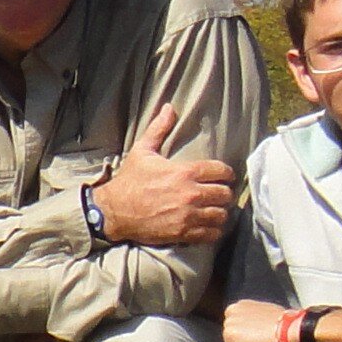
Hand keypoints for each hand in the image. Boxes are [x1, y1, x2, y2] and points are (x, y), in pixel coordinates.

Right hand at [91, 101, 236, 247]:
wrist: (114, 211)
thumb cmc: (129, 181)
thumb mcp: (142, 151)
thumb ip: (159, 129)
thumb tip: (169, 107)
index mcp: (184, 172)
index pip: (221, 171)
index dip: (227, 173)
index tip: (225, 177)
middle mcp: (190, 194)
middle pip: (225, 194)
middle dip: (225, 193)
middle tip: (220, 194)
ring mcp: (188, 215)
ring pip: (221, 215)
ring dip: (221, 213)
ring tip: (216, 210)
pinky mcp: (183, 233)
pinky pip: (211, 234)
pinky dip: (213, 231)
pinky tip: (209, 226)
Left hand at [222, 299, 291, 341]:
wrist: (289, 329)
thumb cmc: (285, 323)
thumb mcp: (266, 314)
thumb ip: (255, 319)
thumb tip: (257, 328)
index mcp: (239, 306)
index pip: (236, 327)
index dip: (249, 337)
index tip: (261, 340)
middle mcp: (230, 314)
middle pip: (233, 339)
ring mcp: (229, 328)